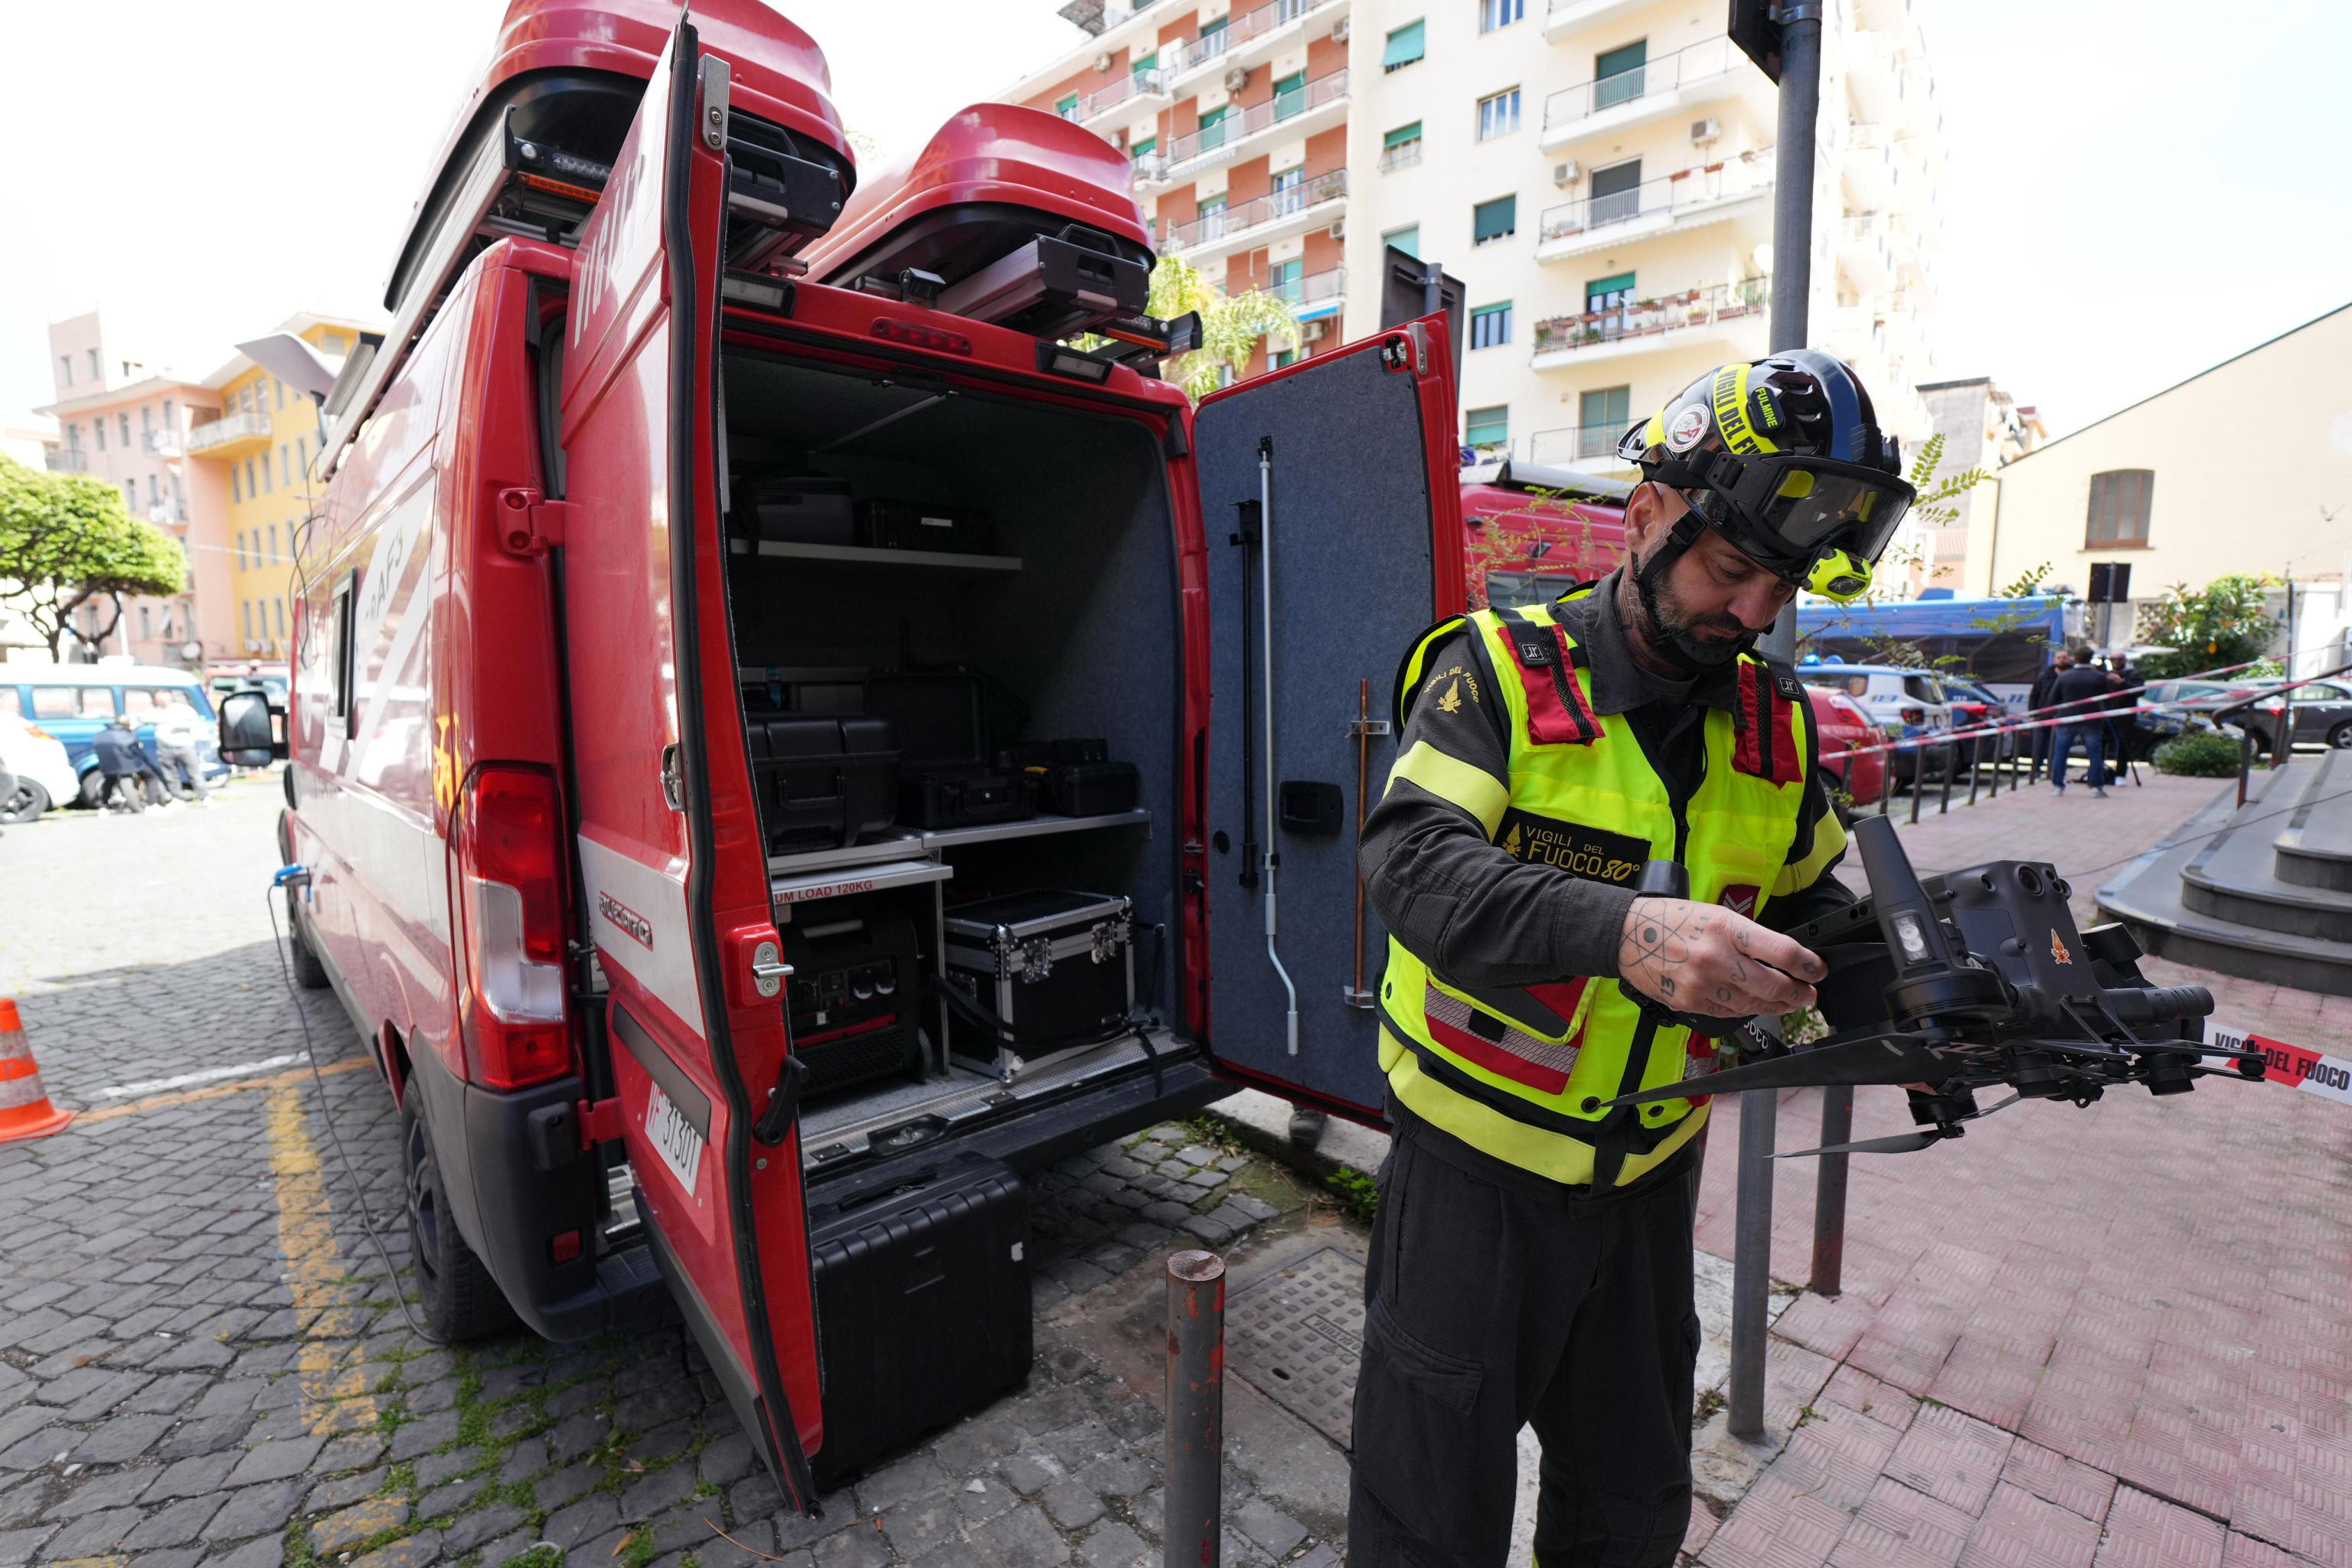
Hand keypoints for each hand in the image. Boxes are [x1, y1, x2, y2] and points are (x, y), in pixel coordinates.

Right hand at [1618, 897, 1823, 1017]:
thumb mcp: (1716, 914)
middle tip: (1808, 993)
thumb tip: (1783, 959)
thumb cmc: (1672, 920)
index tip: (1818, 970)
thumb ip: (1749, 936)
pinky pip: (1729, 1012)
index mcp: (1726, 928)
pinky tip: (1753, 1003)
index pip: (1781, 952)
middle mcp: (1716, 958)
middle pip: (1774, 986)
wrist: (1627, 936)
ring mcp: (1702, 985)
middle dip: (1798, 993)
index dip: (1808, 965)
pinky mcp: (1690, 1003)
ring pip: (1754, 1004)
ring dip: (1777, 1005)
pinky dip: (1746, 1009)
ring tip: (1787, 1001)